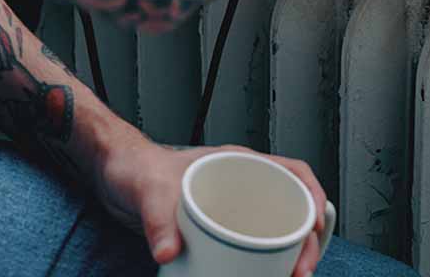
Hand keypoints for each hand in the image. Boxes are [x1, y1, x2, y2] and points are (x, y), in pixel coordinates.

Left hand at [91, 133, 329, 276]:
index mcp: (238, 163)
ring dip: (288, 257)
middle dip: (306, 241)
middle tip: (300, 272)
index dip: (312, 198)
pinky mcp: (217, 232)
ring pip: (275, 232)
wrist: (115, 176)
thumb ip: (158, 219)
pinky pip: (251, 249)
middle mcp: (241, 185)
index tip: (314, 227)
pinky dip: (262, 267)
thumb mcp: (148, 189)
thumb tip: (169, 254)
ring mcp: (231, 209)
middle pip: (291, 209)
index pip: (293, 173)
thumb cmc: (135, 168)